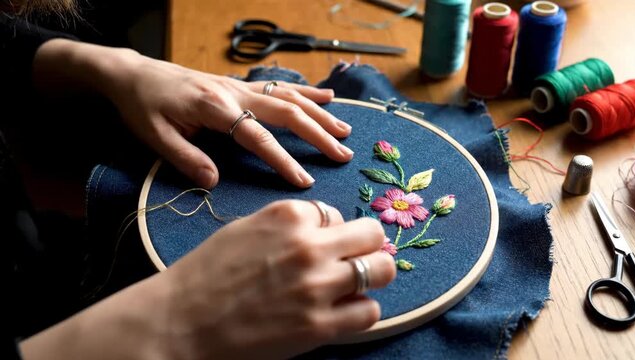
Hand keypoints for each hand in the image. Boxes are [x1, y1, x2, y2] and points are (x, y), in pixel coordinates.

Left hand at [104, 53, 352, 188]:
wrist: (135, 74)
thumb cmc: (144, 106)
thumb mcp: (155, 136)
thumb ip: (185, 158)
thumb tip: (214, 182)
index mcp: (215, 108)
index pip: (258, 137)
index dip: (283, 160)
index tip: (305, 182)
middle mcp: (234, 93)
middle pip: (286, 113)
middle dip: (317, 134)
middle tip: (342, 155)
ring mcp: (240, 86)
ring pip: (289, 97)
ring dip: (319, 113)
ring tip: (344, 130)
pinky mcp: (240, 85)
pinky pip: (279, 87)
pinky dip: (306, 92)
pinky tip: (328, 97)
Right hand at [161, 200, 395, 358]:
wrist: (180, 322)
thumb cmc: (206, 274)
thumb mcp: (246, 228)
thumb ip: (290, 223)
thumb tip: (327, 228)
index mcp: (288, 216)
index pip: (336, 214)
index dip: (330, 232)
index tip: (318, 247)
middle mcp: (308, 246)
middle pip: (372, 234)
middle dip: (366, 246)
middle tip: (354, 260)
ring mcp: (317, 287)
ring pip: (382, 270)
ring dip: (373, 276)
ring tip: (354, 285)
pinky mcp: (319, 326)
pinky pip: (370, 311)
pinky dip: (361, 310)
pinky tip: (342, 312)